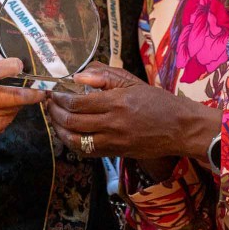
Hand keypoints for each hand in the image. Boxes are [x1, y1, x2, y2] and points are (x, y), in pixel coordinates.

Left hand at [45, 62, 220, 162]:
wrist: (180, 128)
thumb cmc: (157, 101)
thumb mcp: (132, 81)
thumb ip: (104, 76)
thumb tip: (78, 76)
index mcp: (116, 102)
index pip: (77, 103)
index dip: (59, 98)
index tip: (53, 92)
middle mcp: (112, 124)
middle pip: (72, 122)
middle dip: (54, 113)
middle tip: (49, 104)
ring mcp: (113, 142)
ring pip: (75, 140)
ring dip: (59, 129)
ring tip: (55, 118)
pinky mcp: (116, 153)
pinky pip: (86, 151)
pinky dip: (72, 143)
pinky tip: (69, 133)